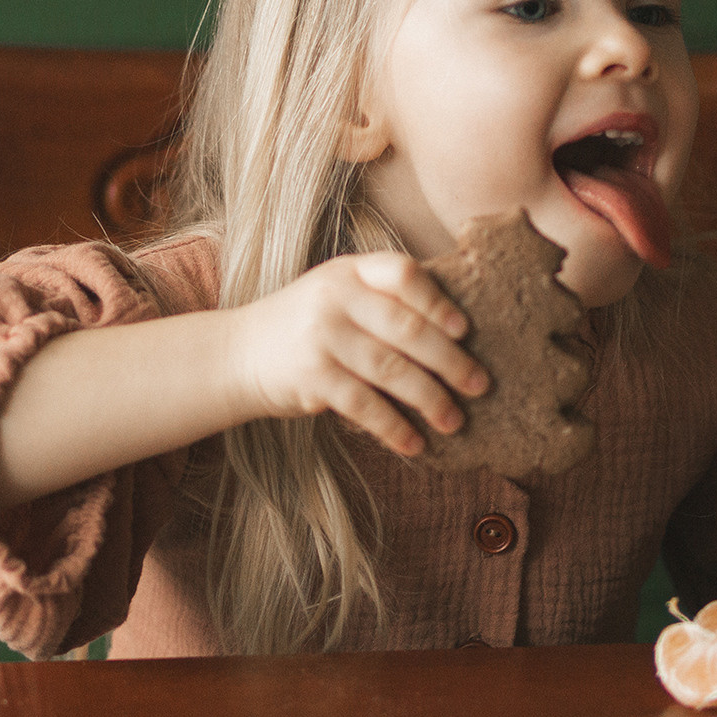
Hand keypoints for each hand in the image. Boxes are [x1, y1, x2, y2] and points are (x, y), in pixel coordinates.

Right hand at [221, 251, 489, 456]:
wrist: (236, 354)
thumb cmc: (305, 325)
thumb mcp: (337, 295)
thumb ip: (383, 300)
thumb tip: (457, 332)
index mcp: (350, 272)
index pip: (403, 273)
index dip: (439, 301)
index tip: (466, 330)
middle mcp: (335, 298)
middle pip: (407, 328)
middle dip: (450, 360)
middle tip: (480, 385)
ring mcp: (321, 337)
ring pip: (392, 371)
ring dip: (430, 399)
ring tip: (454, 421)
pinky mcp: (311, 378)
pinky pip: (365, 406)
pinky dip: (394, 428)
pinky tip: (414, 443)